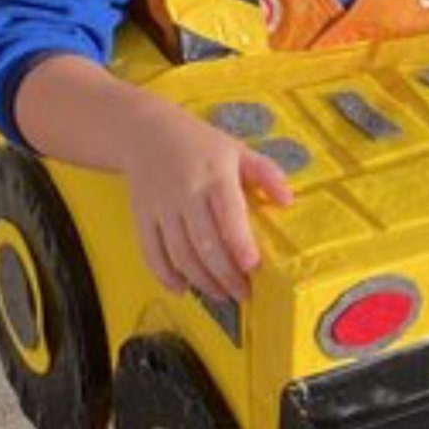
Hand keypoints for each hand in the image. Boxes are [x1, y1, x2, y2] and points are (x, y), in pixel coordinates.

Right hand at [121, 105, 293, 302]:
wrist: (146, 133)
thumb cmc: (201, 145)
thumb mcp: (238, 150)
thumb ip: (266, 174)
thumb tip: (288, 200)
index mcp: (215, 175)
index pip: (227, 212)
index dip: (239, 242)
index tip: (252, 266)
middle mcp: (185, 193)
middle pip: (204, 242)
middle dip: (225, 274)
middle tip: (244, 294)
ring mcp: (160, 207)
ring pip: (179, 253)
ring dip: (201, 280)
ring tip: (222, 295)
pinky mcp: (141, 217)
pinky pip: (151, 252)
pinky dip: (165, 275)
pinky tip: (183, 289)